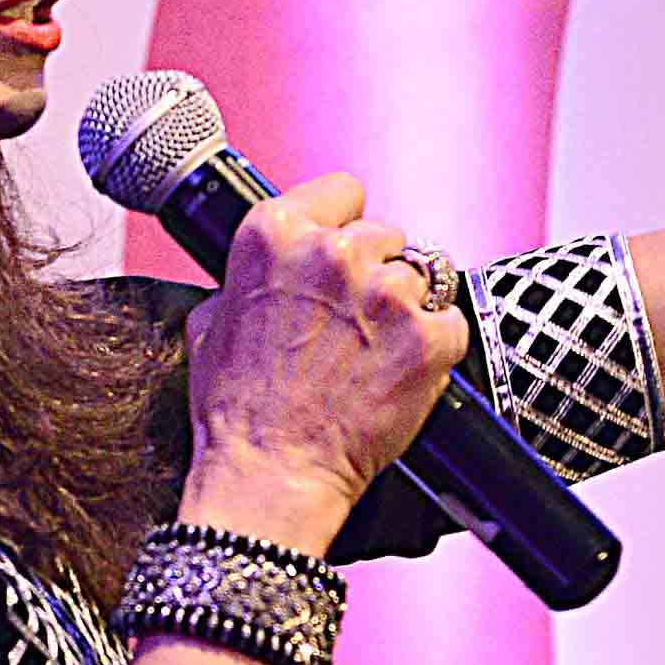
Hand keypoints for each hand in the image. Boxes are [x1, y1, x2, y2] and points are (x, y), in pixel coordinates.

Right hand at [178, 171, 473, 553]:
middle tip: (355, 323)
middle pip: (386, 234)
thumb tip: (268, 271)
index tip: (344, 250)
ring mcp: (387, 293)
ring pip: (422, 278)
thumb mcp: (211, 326)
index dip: (344, 222)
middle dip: (375, 273)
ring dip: (406, 310)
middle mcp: (334, 253)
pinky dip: (435, 348)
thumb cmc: (239, 413)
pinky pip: (452, 323)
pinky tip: (401, 375)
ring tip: (375, 355)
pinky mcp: (430, 336)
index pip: (343, 190)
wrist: (272, 474)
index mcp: (276, 235)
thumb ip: (246, 281)